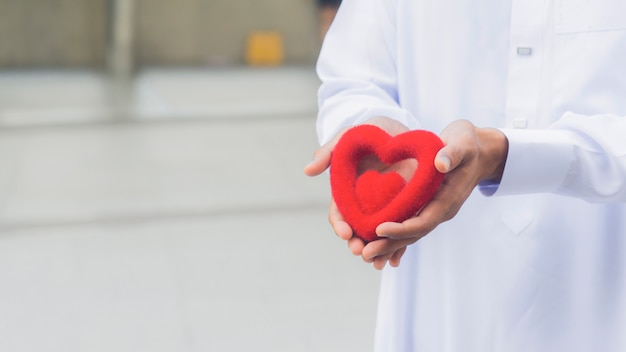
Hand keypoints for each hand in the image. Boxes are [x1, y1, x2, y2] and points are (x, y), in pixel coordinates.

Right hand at [304, 117, 411, 263]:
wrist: (399, 129)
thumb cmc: (368, 132)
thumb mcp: (347, 138)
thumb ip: (328, 152)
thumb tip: (308, 171)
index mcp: (347, 192)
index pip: (340, 214)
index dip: (340, 224)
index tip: (344, 232)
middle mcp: (364, 204)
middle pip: (358, 230)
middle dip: (358, 244)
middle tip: (360, 252)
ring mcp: (385, 207)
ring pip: (378, 236)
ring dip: (376, 251)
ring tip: (378, 262)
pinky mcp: (405, 207)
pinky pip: (401, 230)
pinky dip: (397, 247)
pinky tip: (397, 260)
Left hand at [363, 119, 507, 268]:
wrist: (478, 152)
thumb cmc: (468, 144)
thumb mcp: (463, 143)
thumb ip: (452, 153)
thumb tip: (440, 164)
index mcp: (449, 198)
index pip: (424, 220)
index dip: (402, 228)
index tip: (380, 229)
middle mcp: (441, 210)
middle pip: (414, 234)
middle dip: (390, 244)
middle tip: (365, 254)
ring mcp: (434, 210)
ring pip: (410, 234)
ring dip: (389, 244)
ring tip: (365, 254)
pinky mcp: (427, 207)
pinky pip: (409, 225)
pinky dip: (394, 236)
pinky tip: (376, 243)